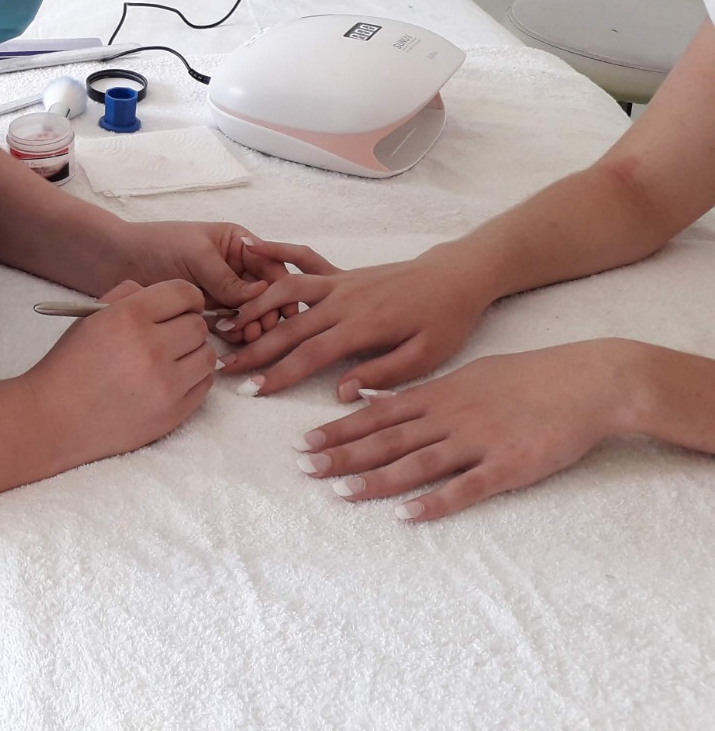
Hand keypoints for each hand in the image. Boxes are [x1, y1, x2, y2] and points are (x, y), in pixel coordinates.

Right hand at [26, 278, 216, 465]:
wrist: (55, 419)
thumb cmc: (70, 366)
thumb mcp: (90, 319)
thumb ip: (127, 296)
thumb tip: (163, 295)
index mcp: (128, 318)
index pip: (183, 293)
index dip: (187, 297)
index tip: (183, 305)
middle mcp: (151, 348)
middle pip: (198, 325)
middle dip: (187, 325)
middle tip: (169, 335)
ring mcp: (165, 384)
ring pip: (208, 355)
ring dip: (193, 353)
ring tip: (171, 358)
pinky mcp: (174, 413)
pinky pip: (205, 385)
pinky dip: (193, 379)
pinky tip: (171, 379)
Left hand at [120, 222, 298, 340]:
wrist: (119, 261)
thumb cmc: (159, 245)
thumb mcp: (197, 255)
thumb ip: (227, 276)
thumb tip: (260, 295)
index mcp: (240, 244)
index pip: (271, 267)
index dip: (281, 289)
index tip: (284, 309)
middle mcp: (236, 267)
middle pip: (265, 294)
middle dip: (267, 311)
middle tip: (263, 328)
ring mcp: (223, 291)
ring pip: (249, 312)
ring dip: (252, 325)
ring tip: (248, 336)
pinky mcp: (209, 311)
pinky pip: (229, 323)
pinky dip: (234, 332)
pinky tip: (234, 340)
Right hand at [219, 240, 489, 399]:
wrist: (456, 276)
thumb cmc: (445, 320)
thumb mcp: (426, 357)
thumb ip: (382, 376)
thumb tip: (341, 393)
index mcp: (364, 325)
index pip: (312, 354)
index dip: (279, 373)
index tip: (253, 390)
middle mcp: (344, 300)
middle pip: (289, 326)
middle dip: (254, 348)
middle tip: (224, 367)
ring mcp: (339, 282)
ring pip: (286, 291)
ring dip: (253, 307)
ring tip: (226, 325)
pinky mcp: (340, 273)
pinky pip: (302, 260)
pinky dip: (274, 251)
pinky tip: (248, 248)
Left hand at [292, 341, 635, 520]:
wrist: (586, 382)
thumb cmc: (528, 377)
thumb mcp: (467, 374)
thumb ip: (423, 391)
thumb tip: (378, 398)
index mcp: (439, 394)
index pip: (376, 414)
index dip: (339, 429)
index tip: (304, 442)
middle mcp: (449, 417)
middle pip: (386, 438)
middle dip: (342, 454)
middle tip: (304, 468)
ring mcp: (477, 442)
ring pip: (416, 463)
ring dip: (376, 478)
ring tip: (340, 492)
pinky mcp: (507, 467)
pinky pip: (464, 488)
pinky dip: (433, 502)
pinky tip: (406, 515)